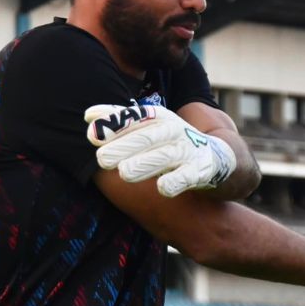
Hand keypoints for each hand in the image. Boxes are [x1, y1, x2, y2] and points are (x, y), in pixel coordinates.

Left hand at [84, 104, 236, 196]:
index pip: (135, 118)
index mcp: (159, 118)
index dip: (114, 124)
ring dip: (145, 163)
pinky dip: (176, 181)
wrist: (216, 157)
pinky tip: (162, 189)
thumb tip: (88, 116)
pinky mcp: (201, 170)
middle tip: (101, 159)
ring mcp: (188, 150)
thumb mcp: (150, 126)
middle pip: (147, 137)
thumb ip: (121, 121)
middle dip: (125, 146)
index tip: (91, 134)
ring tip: (125, 173)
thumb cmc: (171, 142)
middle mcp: (173, 131)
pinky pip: (188, 176)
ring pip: (165, 156)